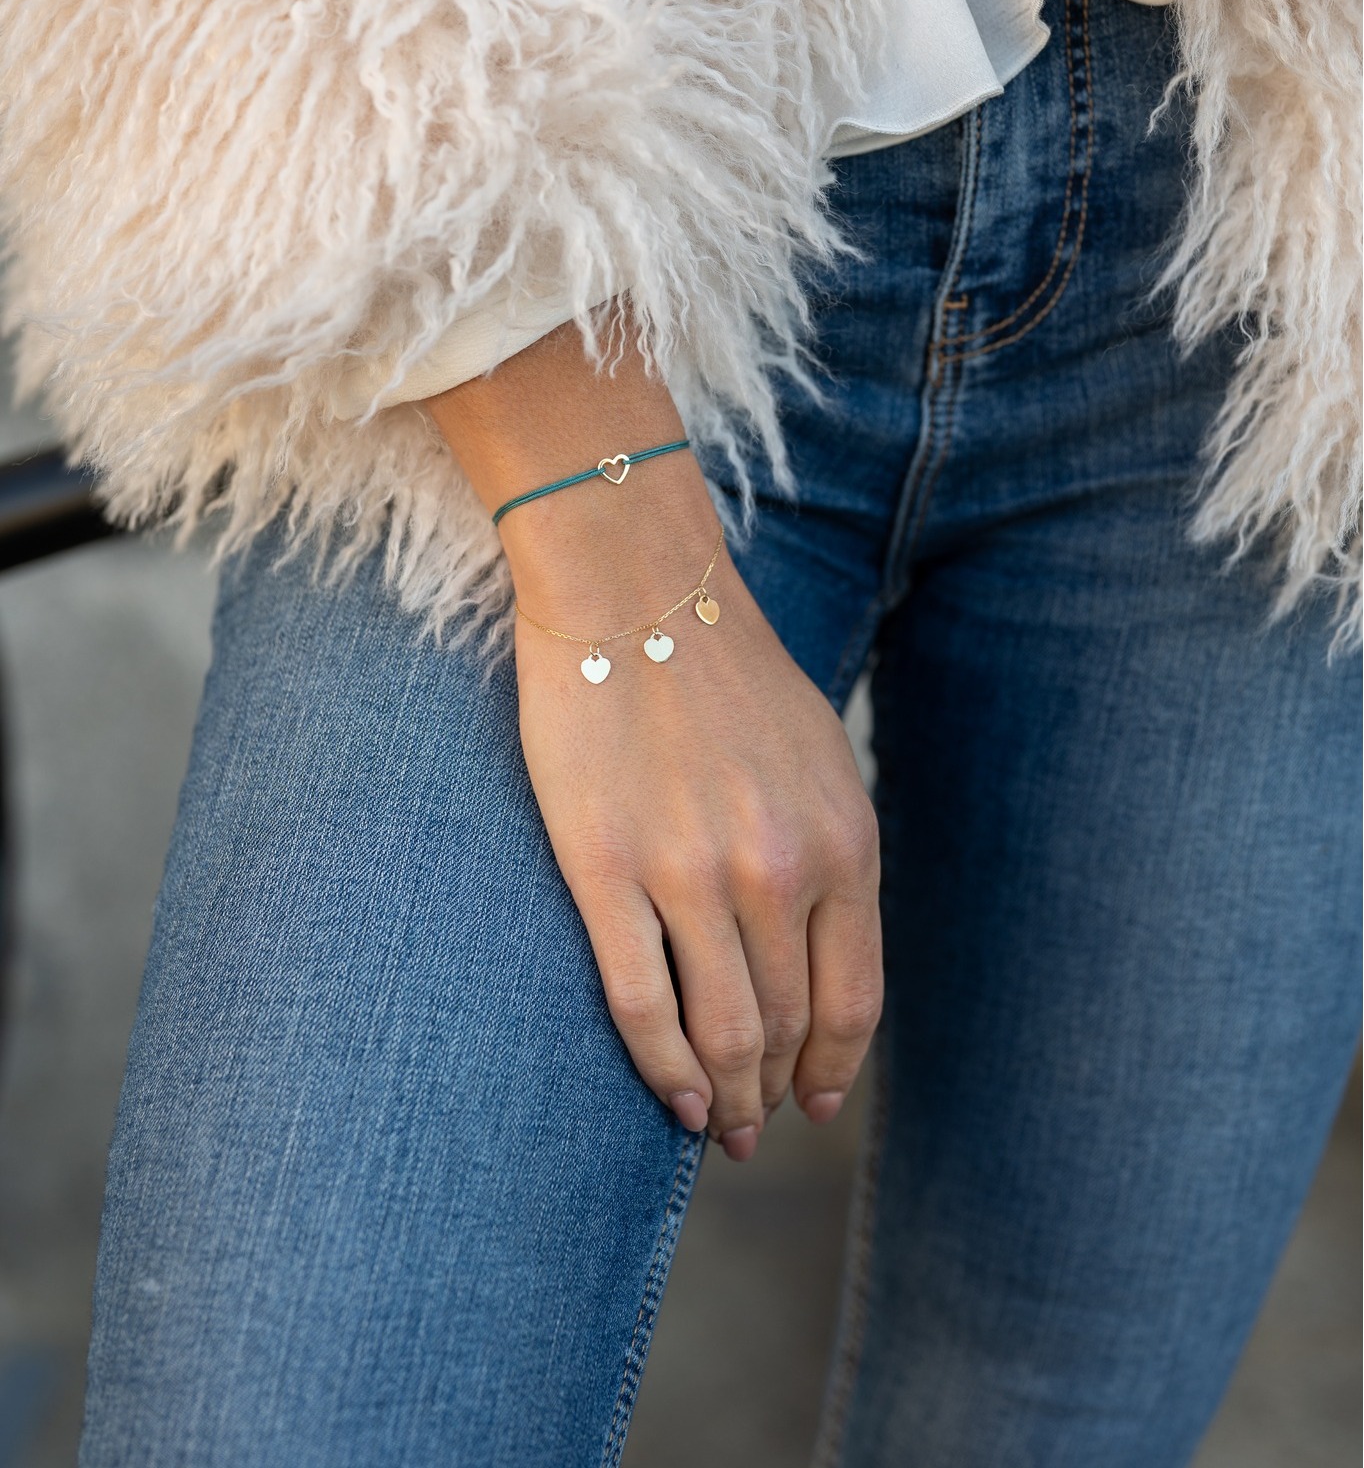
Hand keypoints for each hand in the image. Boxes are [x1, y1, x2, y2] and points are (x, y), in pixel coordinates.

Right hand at [509, 487, 881, 1160]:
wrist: (634, 591)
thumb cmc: (725, 673)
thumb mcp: (819, 760)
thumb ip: (832, 855)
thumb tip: (821, 954)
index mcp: (843, 841)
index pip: (852, 999)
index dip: (833, 1067)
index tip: (813, 1102)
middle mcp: (779, 870)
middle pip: (784, 1026)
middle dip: (773, 1094)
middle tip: (756, 1128)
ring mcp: (691, 875)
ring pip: (719, 1031)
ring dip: (725, 1096)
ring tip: (716, 1126)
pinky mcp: (607, 872)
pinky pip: (641, 1004)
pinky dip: (663, 1069)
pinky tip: (674, 1100)